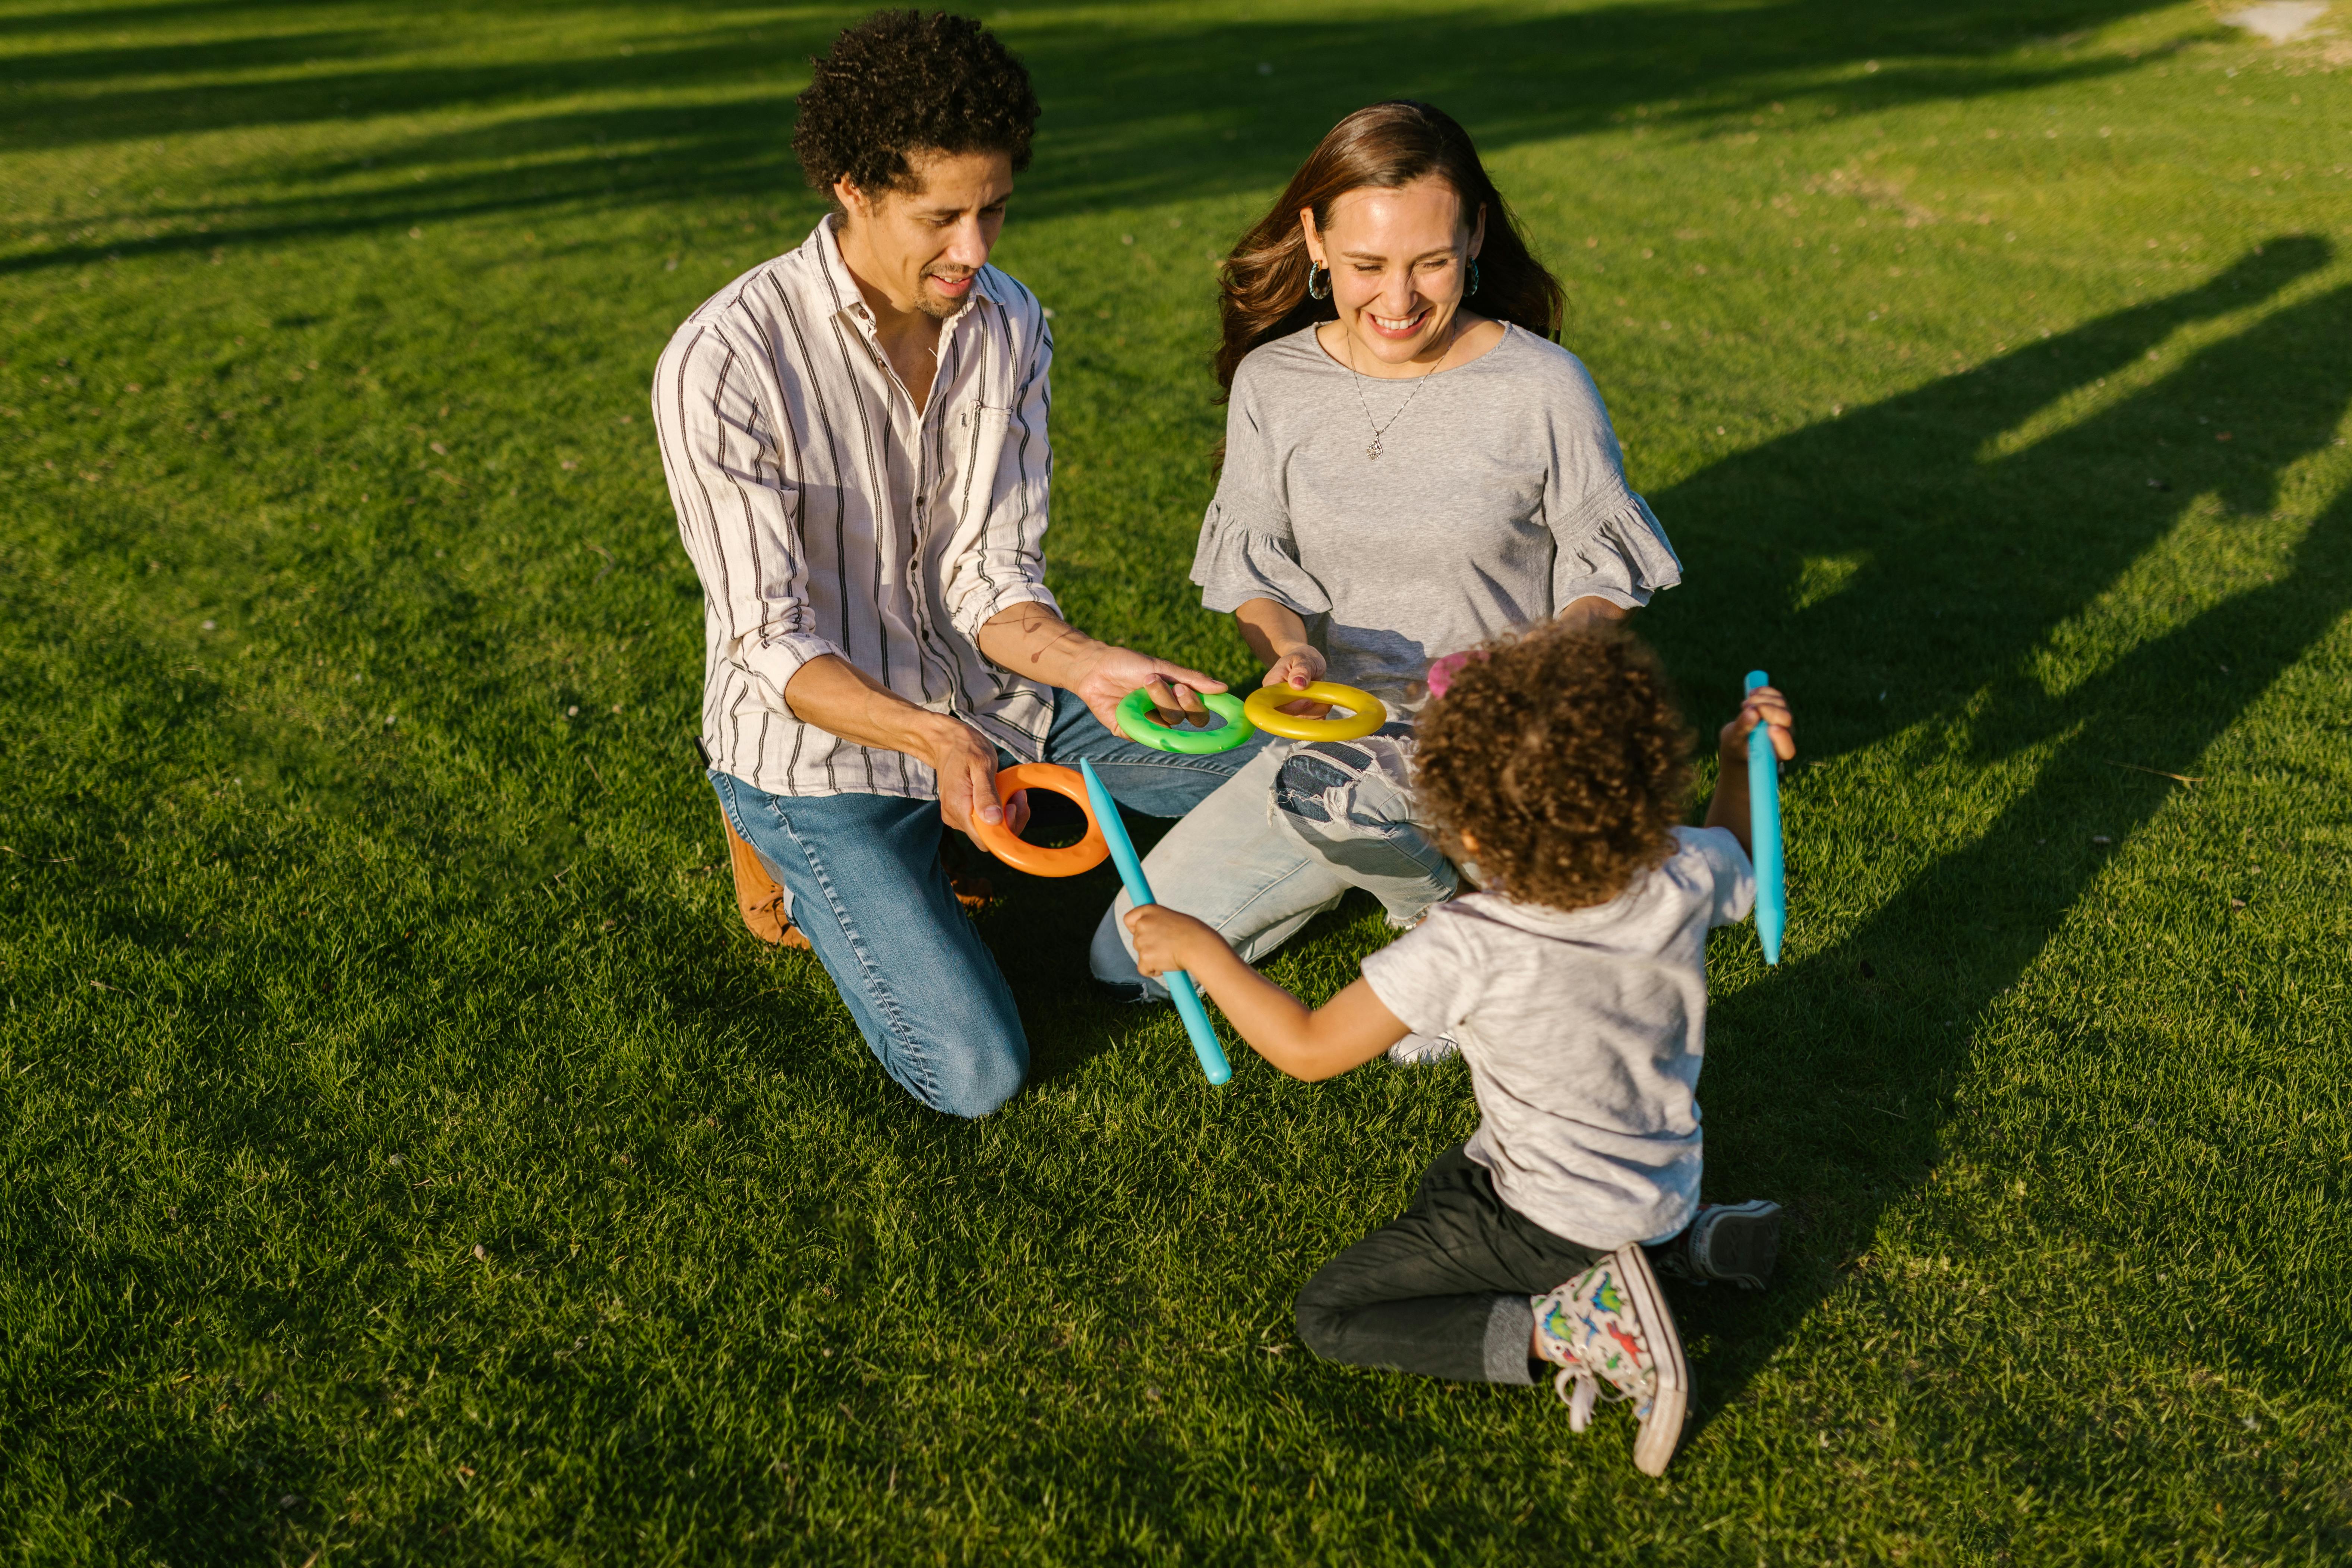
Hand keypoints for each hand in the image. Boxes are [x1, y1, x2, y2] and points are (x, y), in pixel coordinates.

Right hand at [925, 718, 1029, 836]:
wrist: (947, 741)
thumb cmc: (967, 748)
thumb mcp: (981, 765)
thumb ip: (986, 793)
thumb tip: (993, 820)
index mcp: (958, 807)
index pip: (985, 839)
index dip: (1005, 828)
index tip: (1013, 804)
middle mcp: (954, 817)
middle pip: (989, 838)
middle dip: (1009, 820)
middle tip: (1018, 795)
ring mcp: (956, 816)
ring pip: (988, 830)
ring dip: (1005, 814)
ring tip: (1011, 790)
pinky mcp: (961, 813)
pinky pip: (984, 821)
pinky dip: (997, 810)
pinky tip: (1002, 793)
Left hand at [1074, 644, 1224, 737]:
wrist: (1095, 667)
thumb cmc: (1129, 664)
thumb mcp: (1163, 667)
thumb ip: (1192, 679)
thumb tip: (1224, 688)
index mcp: (1177, 699)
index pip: (1200, 712)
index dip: (1207, 708)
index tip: (1219, 700)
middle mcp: (1166, 714)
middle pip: (1189, 719)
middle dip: (1186, 702)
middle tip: (1176, 685)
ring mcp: (1149, 724)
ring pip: (1169, 722)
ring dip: (1161, 700)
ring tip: (1146, 682)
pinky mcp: (1130, 731)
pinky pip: (1144, 732)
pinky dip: (1142, 715)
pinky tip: (1131, 701)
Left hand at [1123, 904, 1223, 978]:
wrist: (1199, 946)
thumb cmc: (1193, 932)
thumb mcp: (1173, 919)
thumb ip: (1159, 923)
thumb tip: (1154, 934)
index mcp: (1149, 910)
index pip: (1129, 919)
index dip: (1135, 928)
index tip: (1144, 934)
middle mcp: (1142, 924)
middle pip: (1137, 940)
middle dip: (1149, 946)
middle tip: (1167, 947)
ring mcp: (1142, 941)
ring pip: (1142, 954)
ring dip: (1153, 958)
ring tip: (1171, 955)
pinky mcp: (1144, 958)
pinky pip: (1143, 969)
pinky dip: (1152, 971)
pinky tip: (1166, 967)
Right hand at [1261, 646, 1330, 717]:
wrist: (1306, 662)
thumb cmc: (1302, 657)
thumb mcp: (1303, 658)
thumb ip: (1301, 669)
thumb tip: (1297, 684)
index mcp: (1271, 686)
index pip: (1277, 705)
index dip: (1293, 707)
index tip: (1309, 700)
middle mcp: (1277, 701)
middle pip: (1290, 717)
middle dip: (1309, 710)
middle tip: (1320, 695)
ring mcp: (1288, 709)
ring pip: (1303, 721)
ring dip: (1318, 710)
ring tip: (1323, 694)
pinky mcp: (1300, 714)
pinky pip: (1311, 721)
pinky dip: (1321, 713)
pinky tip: (1323, 701)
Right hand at [1720, 685, 1794, 767]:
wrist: (1738, 738)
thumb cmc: (1736, 744)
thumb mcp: (1734, 740)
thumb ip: (1743, 729)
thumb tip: (1752, 712)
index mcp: (1776, 753)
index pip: (1787, 749)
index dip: (1782, 738)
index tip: (1771, 728)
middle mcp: (1785, 736)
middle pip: (1786, 719)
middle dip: (1767, 709)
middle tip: (1747, 706)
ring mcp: (1784, 721)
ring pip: (1780, 704)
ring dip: (1761, 700)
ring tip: (1744, 705)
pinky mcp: (1779, 708)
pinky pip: (1776, 696)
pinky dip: (1764, 691)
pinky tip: (1751, 694)